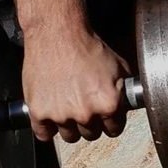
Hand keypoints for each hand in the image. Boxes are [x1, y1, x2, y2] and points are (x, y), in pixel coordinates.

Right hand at [21, 26, 130, 145]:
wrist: (57, 32)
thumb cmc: (86, 45)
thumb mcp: (119, 66)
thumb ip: (124, 92)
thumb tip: (127, 105)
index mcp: (108, 104)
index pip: (114, 130)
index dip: (110, 121)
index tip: (103, 114)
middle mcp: (85, 113)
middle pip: (91, 134)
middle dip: (89, 121)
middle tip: (83, 103)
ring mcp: (61, 115)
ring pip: (69, 136)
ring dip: (69, 125)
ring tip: (67, 104)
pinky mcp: (39, 111)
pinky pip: (44, 134)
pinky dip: (46, 126)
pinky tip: (50, 112)